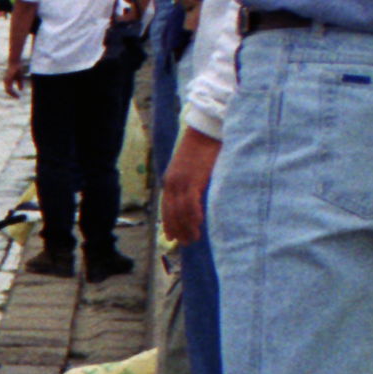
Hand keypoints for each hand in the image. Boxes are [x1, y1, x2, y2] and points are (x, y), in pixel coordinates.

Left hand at [2, 62, 28, 99]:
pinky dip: (12, 89)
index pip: (9, 90)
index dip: (13, 94)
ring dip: (12, 93)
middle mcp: (6, 81)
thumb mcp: (19, 77)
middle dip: (12, 95)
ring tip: (17, 96)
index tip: (18, 97)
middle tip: (18, 98)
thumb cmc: (17, 69)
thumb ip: (19, 83)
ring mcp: (6, 79)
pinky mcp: (8, 77)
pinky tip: (15, 90)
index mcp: (8, 81)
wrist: (15, 61)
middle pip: (7, 90)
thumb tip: (21, 90)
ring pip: (8, 89)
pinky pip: (9, 84)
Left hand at [161, 130, 214, 247]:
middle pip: (171, 212)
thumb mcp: (191, 167)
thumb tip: (196, 195)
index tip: (172, 236)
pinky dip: (193, 215)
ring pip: (180, 211)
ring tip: (193, 239)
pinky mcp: (193, 180)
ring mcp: (181, 182)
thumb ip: (190, 181)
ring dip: (187, 227)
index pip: (166, 208)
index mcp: (170, 180)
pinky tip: (198, 225)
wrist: (206, 130)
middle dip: (177, 229)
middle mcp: (172, 183)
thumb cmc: (203, 147)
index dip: (169, 223)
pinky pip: (190, 203)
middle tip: (185, 243)